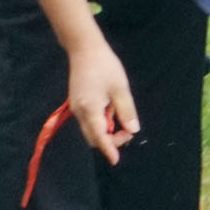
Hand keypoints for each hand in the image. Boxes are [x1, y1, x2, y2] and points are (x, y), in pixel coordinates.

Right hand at [66, 40, 139, 163]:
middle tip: (127, 129)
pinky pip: (89, 119)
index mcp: (90, 110)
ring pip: (91, 129)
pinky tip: (111, 109)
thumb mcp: (120, 88)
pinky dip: (100, 121)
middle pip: (93, 137)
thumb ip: (126, 111)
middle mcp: (80, 112)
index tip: (115, 160)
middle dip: (110, 139)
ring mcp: (76, 107)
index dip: (109, 150)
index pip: (99, 137)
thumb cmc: (104, 66)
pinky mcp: (77, 102)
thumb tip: (133, 130)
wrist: (84, 48)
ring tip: (120, 116)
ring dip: (106, 130)